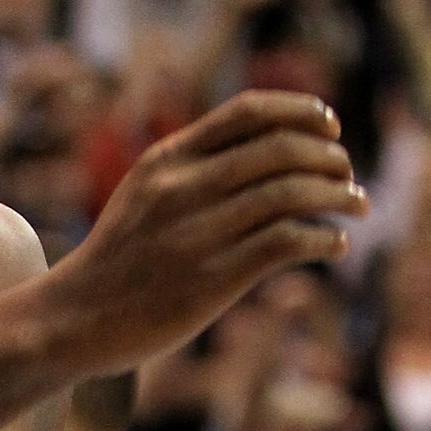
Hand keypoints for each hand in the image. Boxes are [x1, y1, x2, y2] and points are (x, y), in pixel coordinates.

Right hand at [46, 92, 362, 375]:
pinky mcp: (214, 279)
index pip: (248, 112)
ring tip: (357, 207)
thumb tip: (260, 153)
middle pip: (281, 149)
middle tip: (348, 176)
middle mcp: (184, 188)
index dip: (300, 111)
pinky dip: (324, 239)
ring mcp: (198, 233)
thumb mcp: (141, 196)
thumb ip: (190, 170)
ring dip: (339, 196)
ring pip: (292, 193)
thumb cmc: (116, 262)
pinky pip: (287, 243)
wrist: (74, 319)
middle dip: (330, 158)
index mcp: (168, 160)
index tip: (329, 125)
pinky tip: (335, 245)